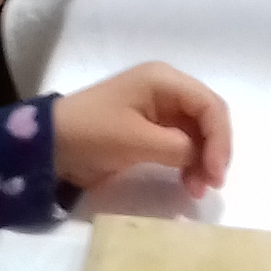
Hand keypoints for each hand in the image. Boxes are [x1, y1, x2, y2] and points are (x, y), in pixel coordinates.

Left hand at [52, 63, 232, 195]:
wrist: (50, 145)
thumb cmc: (92, 133)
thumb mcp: (136, 141)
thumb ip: (177, 147)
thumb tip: (201, 159)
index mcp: (164, 80)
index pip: (209, 105)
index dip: (220, 139)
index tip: (216, 174)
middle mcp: (166, 89)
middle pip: (207, 117)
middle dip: (214, 150)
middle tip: (212, 184)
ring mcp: (159, 109)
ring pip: (197, 132)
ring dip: (203, 159)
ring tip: (196, 190)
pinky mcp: (150, 129)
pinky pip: (181, 142)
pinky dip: (189, 162)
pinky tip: (187, 183)